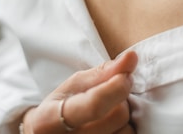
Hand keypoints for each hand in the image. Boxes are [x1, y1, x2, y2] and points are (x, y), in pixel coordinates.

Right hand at [22, 51, 137, 133]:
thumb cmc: (62, 105)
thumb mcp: (74, 85)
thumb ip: (103, 72)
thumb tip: (132, 57)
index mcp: (50, 121)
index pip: (94, 105)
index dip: (117, 87)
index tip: (126, 74)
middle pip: (118, 116)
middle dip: (122, 99)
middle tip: (113, 93)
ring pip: (128, 131)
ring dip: (126, 116)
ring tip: (109, 111)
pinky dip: (127, 129)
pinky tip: (113, 125)